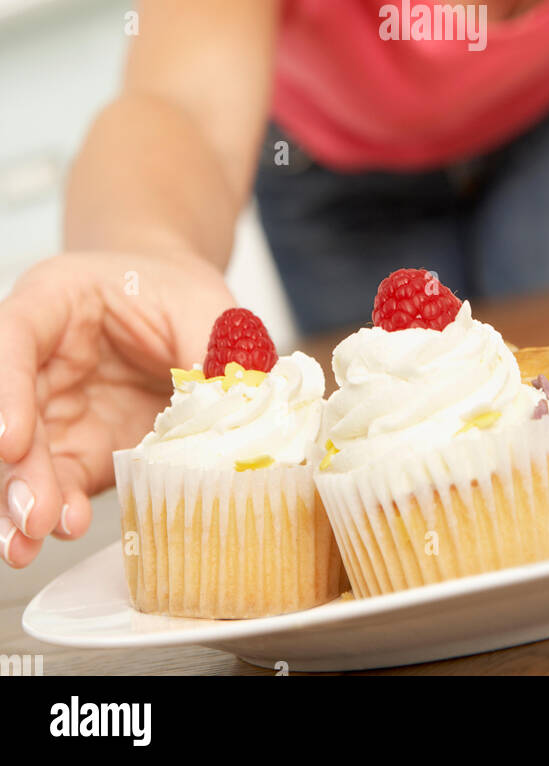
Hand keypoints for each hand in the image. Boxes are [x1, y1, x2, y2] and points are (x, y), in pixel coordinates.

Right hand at [0, 249, 236, 567]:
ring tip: (29, 541)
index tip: (12, 441)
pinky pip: (60, 484)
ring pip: (24, 459)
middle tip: (32, 514)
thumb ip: (211, 349)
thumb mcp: (202, 307)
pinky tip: (66, 528)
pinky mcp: (77, 451)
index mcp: (58, 302)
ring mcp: (55, 410)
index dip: (6, 390)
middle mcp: (42, 359)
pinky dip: (60, 510)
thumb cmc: (177, 294)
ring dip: (22, 503)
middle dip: (17, 469)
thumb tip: (238, 400)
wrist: (182, 310)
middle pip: (12, 409)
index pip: (15, 334)